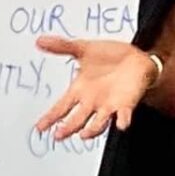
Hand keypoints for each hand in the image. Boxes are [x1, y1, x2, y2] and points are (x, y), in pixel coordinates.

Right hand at [32, 36, 157, 140]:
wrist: (135, 58)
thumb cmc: (109, 57)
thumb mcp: (83, 49)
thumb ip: (62, 46)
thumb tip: (40, 40)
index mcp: (80, 90)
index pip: (61, 107)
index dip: (50, 117)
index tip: (40, 127)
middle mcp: (92, 102)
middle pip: (77, 119)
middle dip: (68, 127)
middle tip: (58, 135)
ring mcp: (109, 105)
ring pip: (98, 123)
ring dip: (92, 130)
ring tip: (84, 134)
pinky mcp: (126, 104)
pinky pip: (123, 115)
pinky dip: (122, 121)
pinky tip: (121, 124)